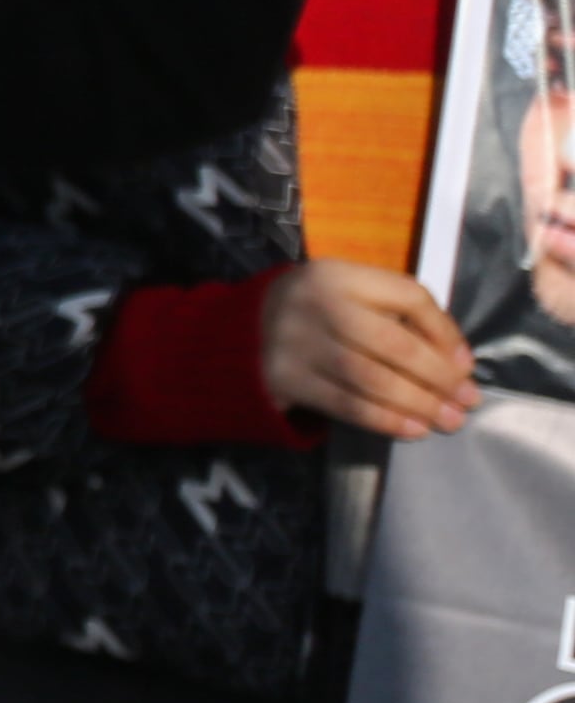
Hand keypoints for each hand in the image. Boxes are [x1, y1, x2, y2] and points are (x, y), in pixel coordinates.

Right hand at [263, 260, 474, 437]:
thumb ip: (392, 316)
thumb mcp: (344, 295)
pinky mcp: (284, 379)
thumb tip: (455, 362)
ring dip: (419, 404)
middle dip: (439, 376)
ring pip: (373, 378)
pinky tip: (412, 429)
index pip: (408, 296)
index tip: (466, 364)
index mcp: (337, 274)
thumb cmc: (310, 314)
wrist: (233, 336)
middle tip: (468, 400)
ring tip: (448, 420)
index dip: (446, 332)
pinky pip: (346, 404)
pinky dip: (386, 420)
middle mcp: (315, 303)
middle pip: (394, 343)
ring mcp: (295, 342)